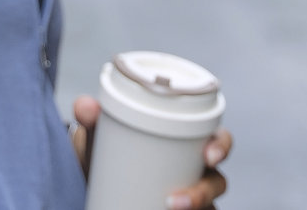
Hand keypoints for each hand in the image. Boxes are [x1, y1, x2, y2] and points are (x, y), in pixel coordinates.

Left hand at [70, 96, 231, 208]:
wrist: (92, 177)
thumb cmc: (106, 148)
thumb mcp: (99, 133)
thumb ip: (91, 117)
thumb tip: (85, 106)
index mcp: (186, 141)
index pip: (217, 140)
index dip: (221, 146)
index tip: (210, 155)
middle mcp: (193, 170)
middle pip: (217, 181)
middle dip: (205, 191)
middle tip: (176, 200)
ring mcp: (187, 194)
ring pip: (207, 204)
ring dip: (195, 207)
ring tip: (169, 209)